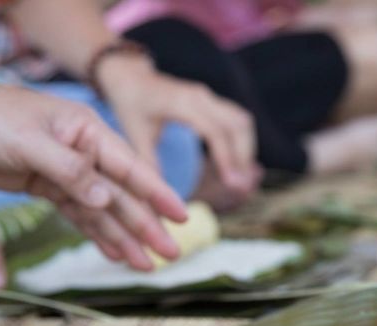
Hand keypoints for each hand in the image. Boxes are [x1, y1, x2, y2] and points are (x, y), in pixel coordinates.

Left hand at [0, 81, 187, 270]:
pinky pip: (78, 215)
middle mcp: (83, 150)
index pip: (130, 167)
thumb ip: (68, 171)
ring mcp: (66, 170)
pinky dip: (97, 234)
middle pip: (122, 194)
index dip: (158, 194)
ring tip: (147, 266)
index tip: (182, 218)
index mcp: (86, 130)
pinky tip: (115, 253)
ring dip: (124, 237)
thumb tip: (105, 199)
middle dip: (146, 226)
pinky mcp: (46, 185)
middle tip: (171, 256)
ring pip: (103, 210)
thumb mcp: (27, 142)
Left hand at [97, 56, 259, 196]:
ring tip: (240, 177)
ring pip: (242, 121)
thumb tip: (156, 199)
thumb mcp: (135, 136)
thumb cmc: (130, 105)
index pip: (214, 131)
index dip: (226, 157)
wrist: (130, 76)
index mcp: (181, 104)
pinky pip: (236, 119)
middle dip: (243, 156)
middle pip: (238, 124)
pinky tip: (235, 163)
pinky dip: (241, 141)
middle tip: (239, 185)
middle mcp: (200, 96)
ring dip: (246, 148)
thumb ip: (149, 165)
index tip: (230, 183)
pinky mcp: (212, 100)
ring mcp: (208, 96)